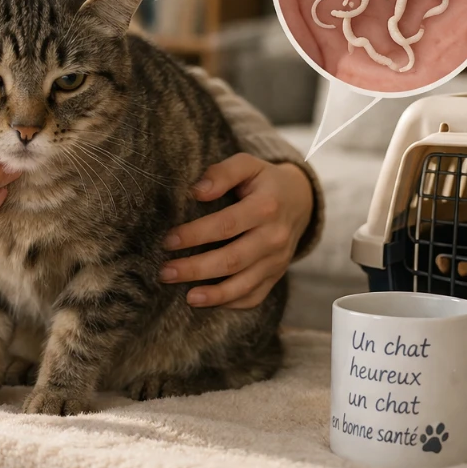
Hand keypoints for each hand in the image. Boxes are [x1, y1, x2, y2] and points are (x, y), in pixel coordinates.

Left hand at [159, 153, 313, 308]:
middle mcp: (274, 237)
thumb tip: (196, 191)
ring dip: (213, 294)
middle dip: (196, 269)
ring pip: (244, 285)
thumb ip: (222, 173)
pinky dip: (231, 303)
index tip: (168, 241)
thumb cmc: (263, 181)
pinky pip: (254, 296)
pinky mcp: (276, 275)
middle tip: (165, 272)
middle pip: (232, 260)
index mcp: (265, 207)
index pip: (226, 225)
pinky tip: (207, 301)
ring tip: (186, 297)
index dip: (195, 235)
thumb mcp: (247, 164)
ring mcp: (277, 260)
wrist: (301, 201)